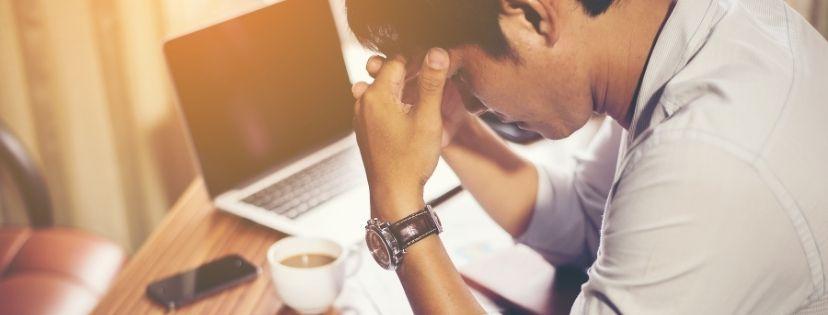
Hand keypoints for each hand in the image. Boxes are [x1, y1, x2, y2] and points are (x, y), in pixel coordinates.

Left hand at [351, 48, 450, 219]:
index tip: (437, 69)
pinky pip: (381, 107)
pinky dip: (397, 106)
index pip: (398, 61)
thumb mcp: (428, 118)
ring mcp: (361, 117)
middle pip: (390, 75)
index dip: (420, 62)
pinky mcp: (366, 129)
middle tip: (435, 82)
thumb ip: (432, 83)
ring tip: (427, 99)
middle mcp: (363, 102)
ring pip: (386, 91)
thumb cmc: (411, 160)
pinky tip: (413, 116)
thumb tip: (437, 51)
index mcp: (376, 95)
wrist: (394, 194)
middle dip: (412, 75)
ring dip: (405, 91)